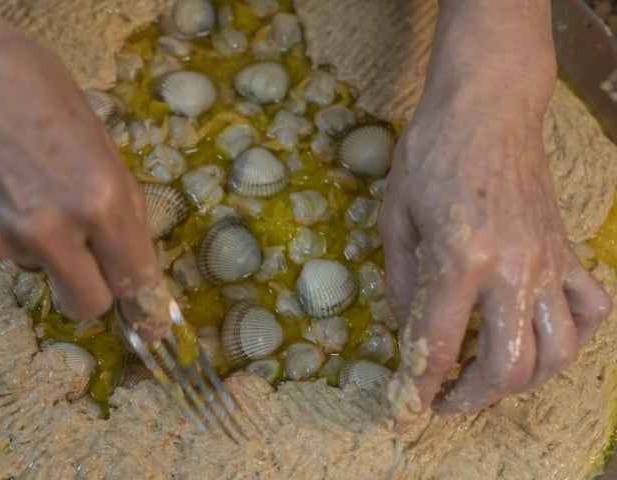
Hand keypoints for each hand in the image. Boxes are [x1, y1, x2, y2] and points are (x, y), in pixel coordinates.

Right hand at [0, 0, 162, 334]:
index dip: (147, 306)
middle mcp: (52, 229)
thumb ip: (120, 198)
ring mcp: (1, 240)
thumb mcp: (98, 135)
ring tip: (28, 188)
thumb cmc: (28, 83)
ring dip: (47, 248)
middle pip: (87, 304)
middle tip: (90, 260)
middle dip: (95, 289)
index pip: (134, 278)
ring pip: (42, 274)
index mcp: (100, 197)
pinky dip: (9, 232)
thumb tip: (132, 247)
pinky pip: (4, 253)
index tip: (151, 328)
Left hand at [378, 0, 611, 419]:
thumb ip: (398, 280)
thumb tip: (404, 327)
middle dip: (474, 397)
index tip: (406, 416)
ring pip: (559, 352)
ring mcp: (547, 261)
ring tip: (491, 377)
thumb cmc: (431, 153)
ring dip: (525, 381)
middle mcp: (511, 269)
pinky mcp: (566, 249)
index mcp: (459, 259)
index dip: (418, 389)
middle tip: (446, 398)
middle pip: (509, 367)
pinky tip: (542, 337)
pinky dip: (573, 337)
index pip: (438, 345)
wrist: (487, 106)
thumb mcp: (394, 216)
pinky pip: (591, 308)